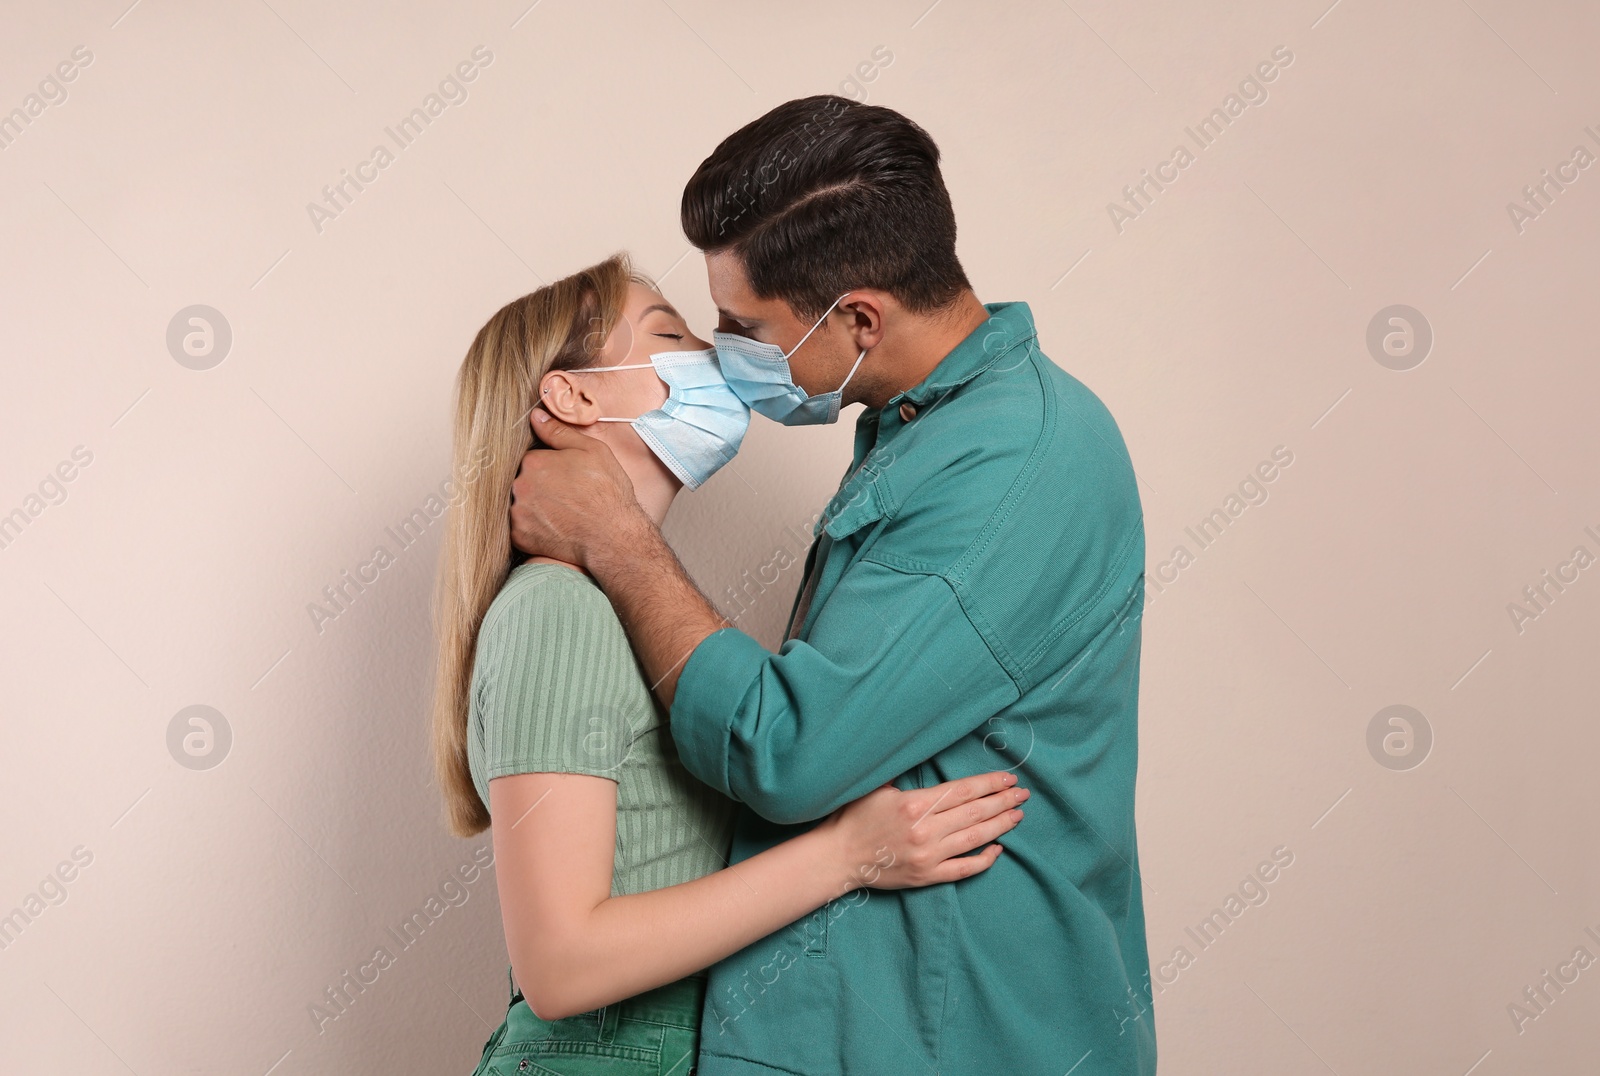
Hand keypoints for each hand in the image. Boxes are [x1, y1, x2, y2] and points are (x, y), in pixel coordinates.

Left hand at [510, 410, 644, 565]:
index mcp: (534, 461)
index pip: (533, 461)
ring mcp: (518, 513)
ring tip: (562, 515)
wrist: (612, 536)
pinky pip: (522, 529)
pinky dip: (535, 529)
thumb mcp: (592, 451)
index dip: (551, 469)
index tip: (568, 480)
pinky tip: (556, 528)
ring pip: (522, 505)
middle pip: (525, 482)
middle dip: (541, 488)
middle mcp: (520, 485)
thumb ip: (559, 432)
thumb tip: (535, 417)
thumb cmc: (607, 492)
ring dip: (536, 508)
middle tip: (567, 498)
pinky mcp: (520, 537)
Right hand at [818, 771, 1026, 892]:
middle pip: (974, 813)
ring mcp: (928, 856)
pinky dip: (983, 860)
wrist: (837, 857)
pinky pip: (963, 869)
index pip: (963, 791)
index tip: (1008, 778)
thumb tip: (922, 749)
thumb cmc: (854, 817)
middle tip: (1023, 794)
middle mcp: (925, 831)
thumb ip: (904, 772)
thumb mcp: (877, 786)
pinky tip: (998, 849)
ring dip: (1000, 826)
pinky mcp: (926, 877)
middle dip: (1002, 802)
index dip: (989, 784)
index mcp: (915, 804)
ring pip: (974, 839)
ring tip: (1017, 815)